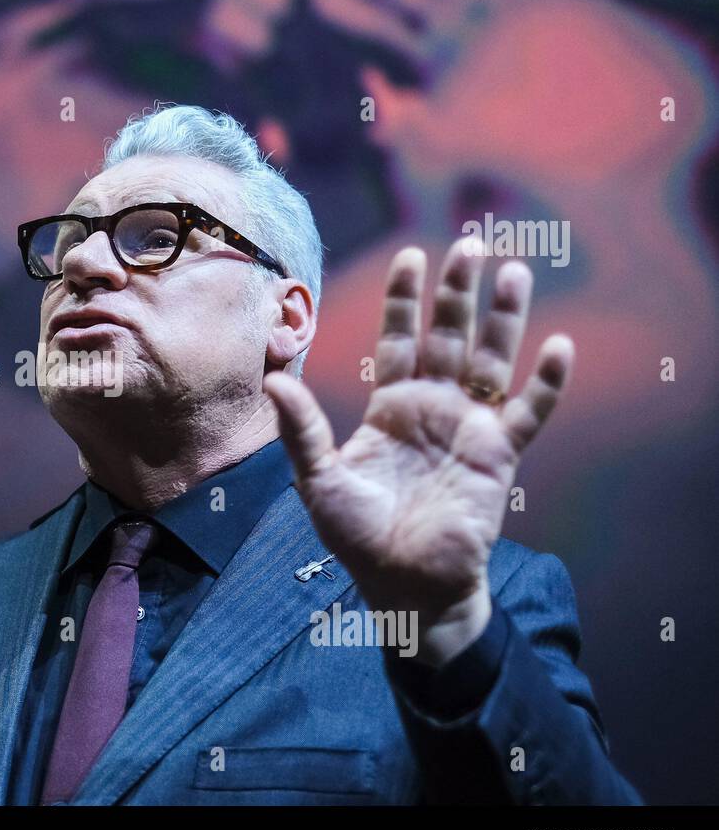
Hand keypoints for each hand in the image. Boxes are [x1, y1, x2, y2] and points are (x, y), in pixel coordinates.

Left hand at [265, 237, 572, 664]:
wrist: (404, 586)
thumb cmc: (358, 536)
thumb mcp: (319, 480)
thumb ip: (302, 429)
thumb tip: (272, 378)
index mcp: (390, 406)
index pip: (398, 339)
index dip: (405, 298)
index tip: (410, 255)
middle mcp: (433, 407)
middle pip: (448, 337)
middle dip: (457, 293)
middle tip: (469, 243)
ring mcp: (469, 428)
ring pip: (492, 361)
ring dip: (505, 319)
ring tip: (515, 271)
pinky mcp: (499, 455)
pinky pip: (529, 412)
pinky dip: (546, 382)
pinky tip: (558, 346)